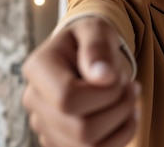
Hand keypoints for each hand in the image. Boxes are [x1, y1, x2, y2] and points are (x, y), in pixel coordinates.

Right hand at [22, 16, 139, 146]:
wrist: (82, 54)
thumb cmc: (88, 40)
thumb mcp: (95, 29)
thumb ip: (97, 46)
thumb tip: (103, 76)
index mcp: (38, 68)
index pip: (68, 98)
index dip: (104, 93)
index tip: (117, 75)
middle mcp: (34, 100)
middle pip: (81, 129)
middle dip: (118, 109)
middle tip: (129, 85)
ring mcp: (44, 125)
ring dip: (121, 125)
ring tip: (129, 99)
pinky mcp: (58, 142)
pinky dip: (118, 138)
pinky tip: (124, 115)